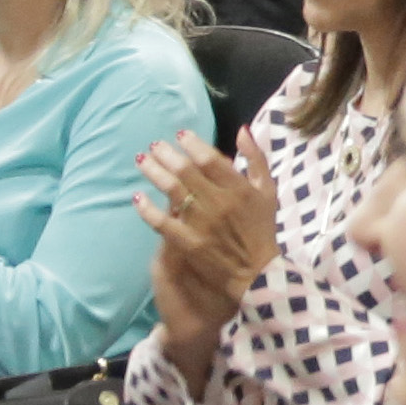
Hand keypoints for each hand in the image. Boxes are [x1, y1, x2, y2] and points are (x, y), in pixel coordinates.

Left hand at [136, 131, 275, 353]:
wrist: (257, 273)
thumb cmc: (261, 230)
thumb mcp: (268, 191)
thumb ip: (257, 159)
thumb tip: (241, 130)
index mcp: (240, 188)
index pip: (210, 159)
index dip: (192, 144)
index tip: (180, 135)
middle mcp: (220, 202)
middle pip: (186, 171)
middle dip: (166, 154)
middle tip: (153, 146)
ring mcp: (202, 223)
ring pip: (172, 191)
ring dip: (153, 173)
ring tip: (141, 162)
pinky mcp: (189, 243)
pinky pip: (163, 222)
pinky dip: (148, 209)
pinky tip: (137, 198)